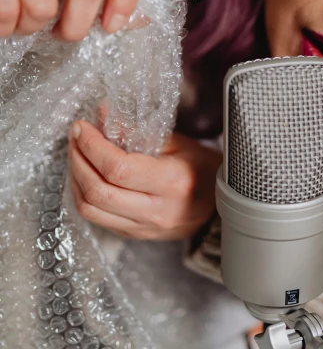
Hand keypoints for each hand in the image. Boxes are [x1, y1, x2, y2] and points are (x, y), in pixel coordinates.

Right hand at [0, 0, 142, 39]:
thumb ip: (105, 7)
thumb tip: (143, 20)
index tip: (110, 27)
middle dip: (74, 26)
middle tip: (58, 34)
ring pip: (42, 6)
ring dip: (30, 27)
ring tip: (23, 19)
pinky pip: (7, 10)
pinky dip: (4, 26)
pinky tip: (5, 16)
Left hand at [67, 120, 221, 240]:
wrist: (221, 203)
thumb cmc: (202, 167)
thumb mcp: (177, 142)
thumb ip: (138, 130)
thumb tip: (102, 113)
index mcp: (173, 182)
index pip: (119, 168)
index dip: (93, 146)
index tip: (82, 127)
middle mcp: (158, 210)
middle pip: (99, 191)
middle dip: (78, 160)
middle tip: (75, 138)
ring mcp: (146, 227)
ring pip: (91, 209)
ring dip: (76, 179)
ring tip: (77, 155)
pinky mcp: (136, 235)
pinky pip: (98, 218)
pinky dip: (85, 195)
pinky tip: (87, 176)